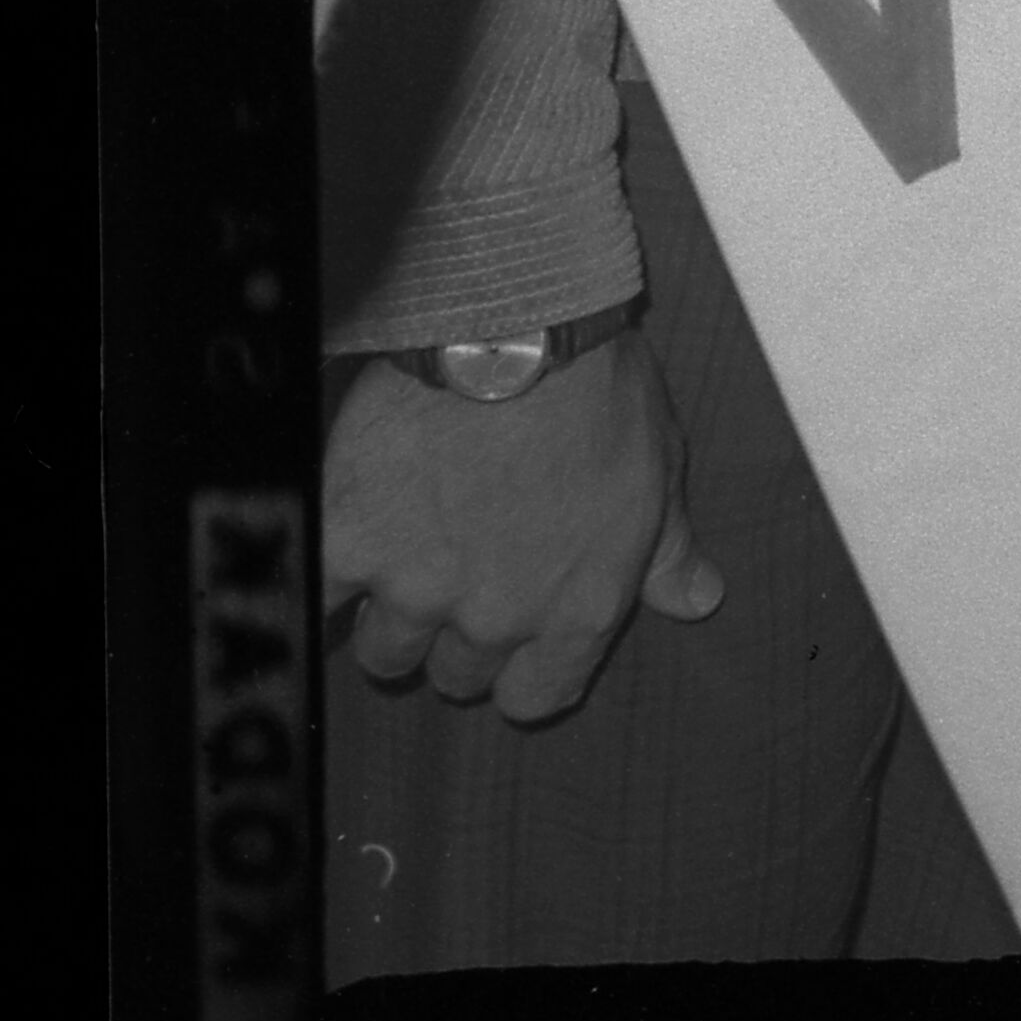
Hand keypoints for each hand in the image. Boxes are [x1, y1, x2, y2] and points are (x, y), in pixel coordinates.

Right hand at [324, 341, 718, 724]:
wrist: (517, 322)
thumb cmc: (600, 389)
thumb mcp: (659, 469)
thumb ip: (668, 550)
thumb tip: (698, 600)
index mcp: (579, 608)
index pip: (537, 698)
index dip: (524, 669)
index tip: (517, 631)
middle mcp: (497, 618)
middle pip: (458, 674)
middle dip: (461, 632)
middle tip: (467, 563)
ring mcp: (417, 590)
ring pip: (388, 650)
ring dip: (396, 611)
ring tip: (415, 543)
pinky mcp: (350, 548)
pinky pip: (321, 601)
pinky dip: (333, 578)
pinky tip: (352, 541)